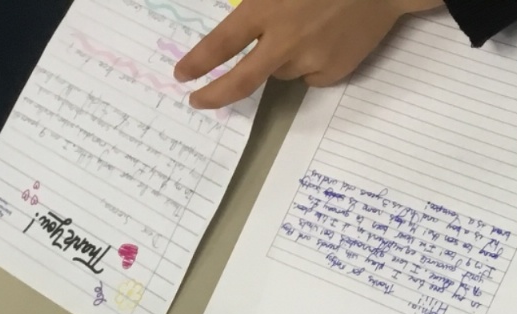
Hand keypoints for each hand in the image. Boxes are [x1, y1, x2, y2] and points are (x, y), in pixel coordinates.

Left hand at [174, 0, 439, 109]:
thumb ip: (255, 6)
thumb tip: (236, 31)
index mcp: (266, 10)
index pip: (220, 44)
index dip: (198, 63)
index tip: (182, 76)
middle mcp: (285, 41)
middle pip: (241, 80)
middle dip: (215, 94)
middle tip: (198, 101)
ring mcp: (311, 60)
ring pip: (280, 71)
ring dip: (280, 59)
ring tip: (304, 29)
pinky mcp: (334, 72)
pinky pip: (309, 75)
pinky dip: (309, 63)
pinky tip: (324, 41)